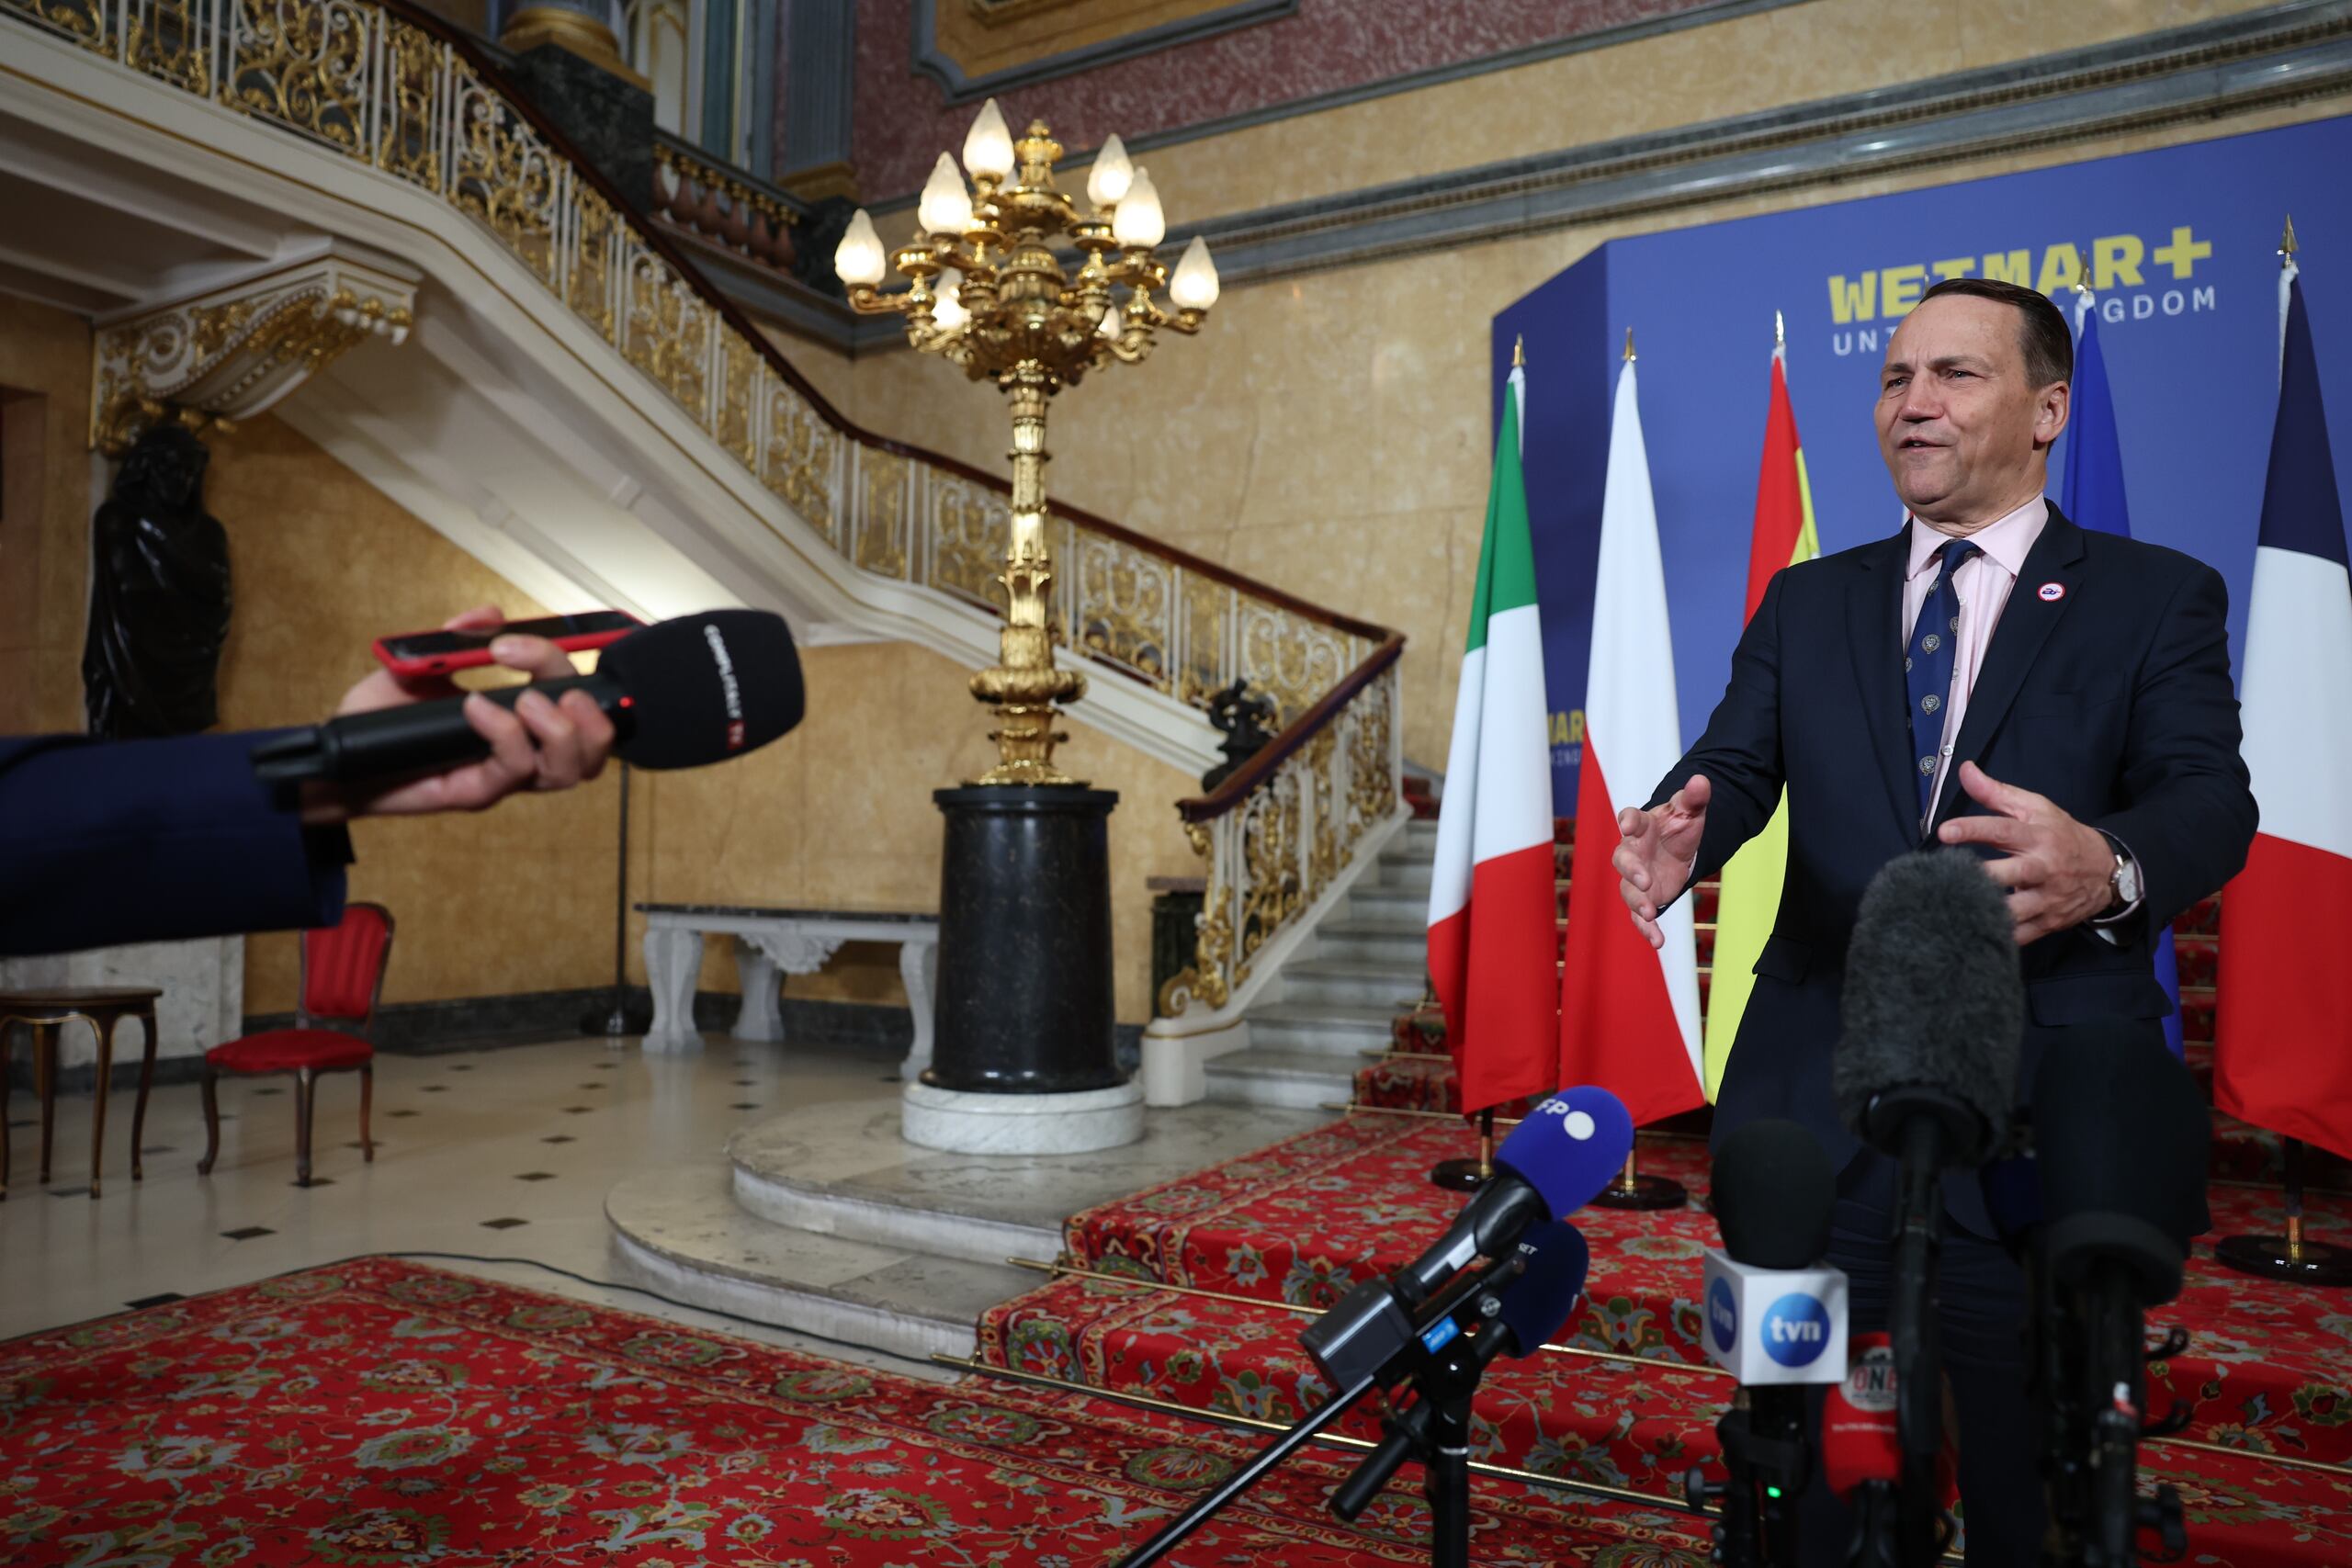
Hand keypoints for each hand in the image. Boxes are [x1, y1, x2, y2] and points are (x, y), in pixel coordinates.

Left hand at [300, 605, 616, 822]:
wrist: (337, 759)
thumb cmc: (380, 719)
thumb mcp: (418, 667)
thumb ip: (457, 642)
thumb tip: (490, 614)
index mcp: (519, 719)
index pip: (573, 697)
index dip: (561, 664)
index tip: (517, 643)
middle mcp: (521, 751)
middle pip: (592, 747)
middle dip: (590, 713)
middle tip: (561, 690)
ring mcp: (502, 776)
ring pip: (568, 770)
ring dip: (559, 731)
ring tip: (526, 702)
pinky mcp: (477, 793)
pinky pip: (512, 770)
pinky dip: (503, 734)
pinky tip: (475, 708)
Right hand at [1613, 774, 1708, 950]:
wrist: (1677, 850)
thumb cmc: (1677, 827)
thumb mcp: (1690, 811)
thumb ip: (1694, 798)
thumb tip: (1702, 780)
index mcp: (1641, 826)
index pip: (1629, 819)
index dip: (1627, 821)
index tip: (1627, 823)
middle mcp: (1632, 852)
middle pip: (1622, 859)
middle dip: (1631, 870)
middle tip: (1644, 879)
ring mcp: (1635, 878)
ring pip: (1628, 891)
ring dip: (1636, 903)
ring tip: (1649, 914)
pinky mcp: (1644, 898)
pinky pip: (1639, 916)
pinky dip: (1647, 929)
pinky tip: (1658, 941)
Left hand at [1934, 761, 2115, 943]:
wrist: (2107, 871)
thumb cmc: (2062, 835)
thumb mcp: (2035, 808)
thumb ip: (1996, 792)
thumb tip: (1964, 769)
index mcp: (2038, 836)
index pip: (2002, 830)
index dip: (1972, 829)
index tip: (1944, 832)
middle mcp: (2042, 868)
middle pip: (2009, 874)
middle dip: (1979, 876)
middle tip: (1945, 877)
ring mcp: (2046, 899)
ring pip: (2012, 910)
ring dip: (1983, 910)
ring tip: (1951, 906)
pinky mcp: (2047, 924)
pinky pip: (2018, 935)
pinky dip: (1995, 935)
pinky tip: (1968, 931)